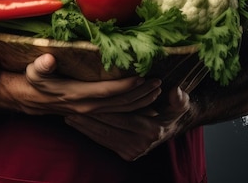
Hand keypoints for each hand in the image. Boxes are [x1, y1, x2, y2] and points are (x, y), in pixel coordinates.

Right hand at [17, 53, 161, 116]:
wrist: (30, 98)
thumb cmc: (34, 81)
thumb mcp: (33, 71)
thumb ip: (41, 66)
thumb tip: (48, 60)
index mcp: (77, 95)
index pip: (108, 92)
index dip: (126, 86)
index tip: (142, 76)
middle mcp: (87, 106)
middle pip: (121, 103)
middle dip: (141, 94)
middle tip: (159, 82)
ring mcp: (91, 110)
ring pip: (122, 110)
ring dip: (141, 101)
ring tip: (157, 90)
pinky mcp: (92, 111)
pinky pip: (118, 112)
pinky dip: (133, 108)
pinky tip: (145, 102)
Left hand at [64, 84, 194, 160]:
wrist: (173, 127)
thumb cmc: (174, 108)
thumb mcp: (180, 102)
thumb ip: (178, 99)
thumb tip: (175, 92)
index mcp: (150, 130)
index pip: (120, 117)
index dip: (102, 108)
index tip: (85, 100)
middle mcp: (140, 144)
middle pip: (107, 129)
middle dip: (87, 119)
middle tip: (68, 108)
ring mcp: (132, 152)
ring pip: (103, 137)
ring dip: (85, 128)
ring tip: (67, 116)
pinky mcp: (126, 155)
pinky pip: (105, 143)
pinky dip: (91, 134)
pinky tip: (79, 125)